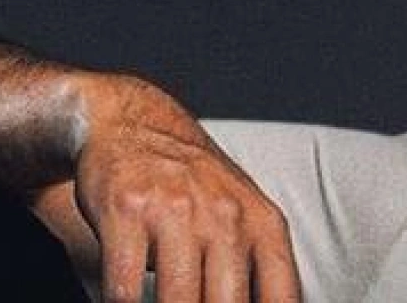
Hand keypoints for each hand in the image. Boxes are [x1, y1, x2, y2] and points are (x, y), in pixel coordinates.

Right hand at [70, 75, 299, 302]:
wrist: (131, 123)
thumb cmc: (192, 185)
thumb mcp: (242, 215)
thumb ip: (262, 272)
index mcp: (262, 223)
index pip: (281, 299)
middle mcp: (224, 214)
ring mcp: (173, 210)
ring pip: (176, 302)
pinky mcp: (126, 211)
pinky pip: (125, 287)